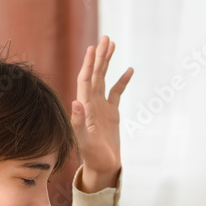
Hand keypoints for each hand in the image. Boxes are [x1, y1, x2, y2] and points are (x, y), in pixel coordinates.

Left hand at [71, 35, 132, 192]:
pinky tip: (129, 70)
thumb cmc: (93, 157)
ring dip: (107, 63)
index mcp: (85, 107)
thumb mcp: (85, 141)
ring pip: (104, 79)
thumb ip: (79, 122)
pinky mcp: (111, 114)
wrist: (102, 167)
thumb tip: (76, 102)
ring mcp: (102, 107)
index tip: (93, 47)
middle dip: (100, 56)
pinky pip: (117, 93)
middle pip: (95, 74)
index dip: (89, 63)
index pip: (86, 79)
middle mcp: (92, 103)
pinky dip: (122, 81)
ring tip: (112, 45)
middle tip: (106, 38)